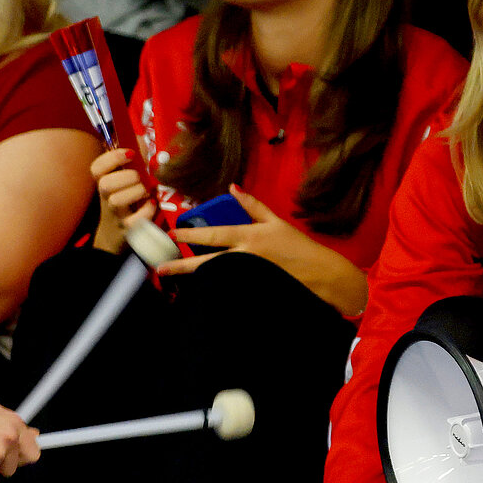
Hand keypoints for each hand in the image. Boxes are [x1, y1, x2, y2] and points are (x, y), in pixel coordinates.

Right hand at [90, 147, 154, 252]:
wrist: (116, 234)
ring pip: (116, 201)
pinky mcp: (126, 230)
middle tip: (140, 177)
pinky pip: (132, 221)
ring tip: (147, 192)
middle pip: (104, 184)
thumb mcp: (129, 177)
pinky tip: (152, 204)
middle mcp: (106, 197)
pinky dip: (146, 211)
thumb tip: (141, 138)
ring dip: (137, 192)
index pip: (96, 168)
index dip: (112, 157)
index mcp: (105, 181)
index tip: (130, 154)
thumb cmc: (128, 198)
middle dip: (127, 177)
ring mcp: (115, 214)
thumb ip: (136, 157)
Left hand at [162, 186, 367, 315]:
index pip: (214, 235)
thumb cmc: (299, 246)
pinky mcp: (253, 292)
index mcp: (250, 237)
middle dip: (181, 264)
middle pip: (207, 261)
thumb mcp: (275, 221)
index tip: (172, 233)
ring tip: (172, 279)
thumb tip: (233, 188)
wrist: (321, 274)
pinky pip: (228, 291)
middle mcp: (245, 257)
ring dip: (193, 279)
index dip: (191, 234)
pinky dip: (213, 291)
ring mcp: (248, 277)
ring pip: (214, 278)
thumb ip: (252, 205)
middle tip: (160, 266)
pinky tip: (199, 294)